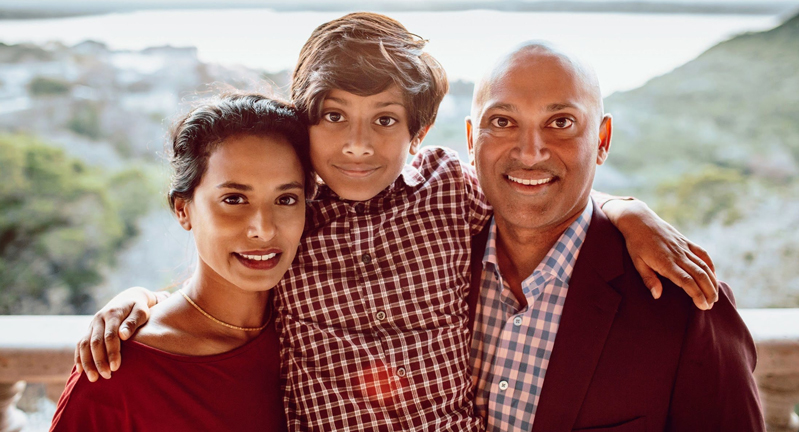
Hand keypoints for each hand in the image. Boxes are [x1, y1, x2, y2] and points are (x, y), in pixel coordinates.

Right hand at [74, 287, 165, 381]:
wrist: (128, 299)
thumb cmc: (139, 308)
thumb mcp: (141, 311)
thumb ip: (133, 322)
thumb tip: (123, 335)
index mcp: (113, 313)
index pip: (110, 335)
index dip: (112, 352)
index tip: (116, 367)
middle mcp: (99, 318)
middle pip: (95, 342)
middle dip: (99, 361)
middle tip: (107, 376)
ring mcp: (92, 324)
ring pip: (84, 344)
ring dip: (87, 362)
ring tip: (94, 378)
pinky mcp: (89, 330)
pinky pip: (80, 344)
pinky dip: (79, 358)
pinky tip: (81, 371)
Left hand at [603, 199, 717, 309]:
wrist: (639, 220)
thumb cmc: (636, 243)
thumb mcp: (637, 262)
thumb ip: (648, 279)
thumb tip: (657, 296)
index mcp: (665, 262)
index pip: (687, 281)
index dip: (697, 294)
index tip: (703, 306)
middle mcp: (678, 255)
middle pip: (700, 275)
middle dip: (708, 292)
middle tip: (710, 305)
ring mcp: (684, 247)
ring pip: (704, 266)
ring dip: (712, 282)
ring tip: (714, 296)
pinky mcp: (686, 241)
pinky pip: (702, 254)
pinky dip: (710, 265)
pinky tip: (713, 276)